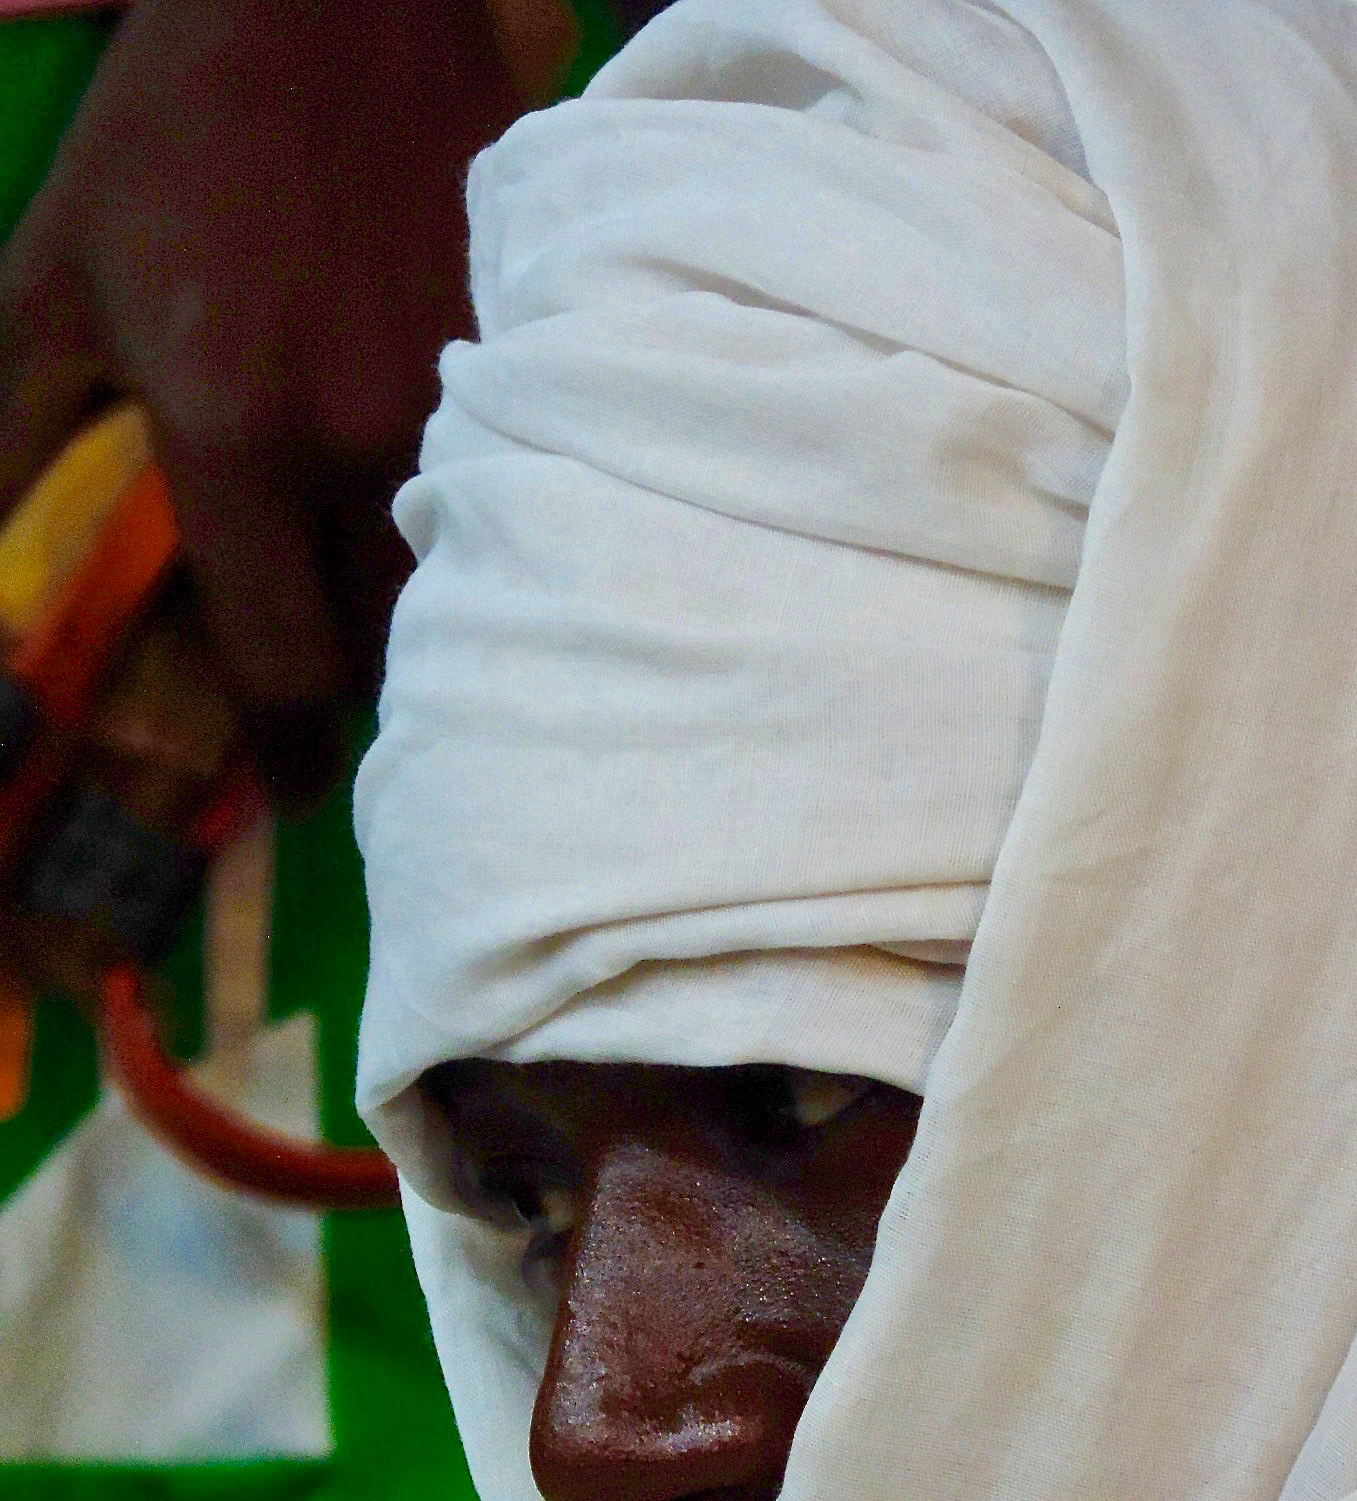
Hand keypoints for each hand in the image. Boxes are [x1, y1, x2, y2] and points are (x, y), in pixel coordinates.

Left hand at [0, 0, 533, 812]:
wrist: (332, 3)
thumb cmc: (173, 148)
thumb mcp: (50, 282)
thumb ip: (4, 443)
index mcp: (236, 435)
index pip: (284, 662)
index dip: (285, 753)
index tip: (285, 790)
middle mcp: (362, 445)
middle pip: (383, 649)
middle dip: (348, 689)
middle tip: (320, 693)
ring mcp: (463, 410)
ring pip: (455, 584)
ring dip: (415, 621)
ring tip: (376, 612)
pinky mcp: (530, 372)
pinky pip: (511, 503)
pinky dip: (476, 534)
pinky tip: (445, 517)